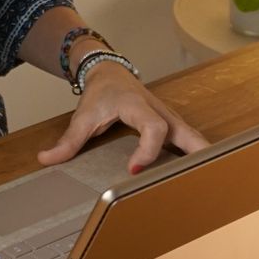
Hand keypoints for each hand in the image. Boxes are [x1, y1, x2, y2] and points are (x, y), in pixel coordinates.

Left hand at [35, 63, 210, 173]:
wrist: (110, 73)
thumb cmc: (101, 93)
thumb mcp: (83, 115)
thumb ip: (68, 140)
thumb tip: (45, 159)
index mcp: (139, 107)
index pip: (154, 128)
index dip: (148, 150)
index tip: (134, 170)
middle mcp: (160, 112)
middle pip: (187, 132)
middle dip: (197, 154)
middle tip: (204, 180)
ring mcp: (170, 119)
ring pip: (194, 137)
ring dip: (203, 158)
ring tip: (212, 184)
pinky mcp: (173, 126)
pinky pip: (190, 141)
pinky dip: (197, 157)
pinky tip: (204, 177)